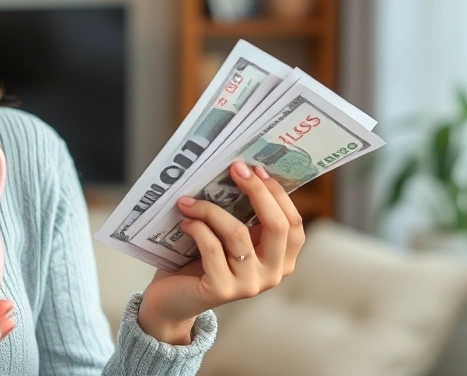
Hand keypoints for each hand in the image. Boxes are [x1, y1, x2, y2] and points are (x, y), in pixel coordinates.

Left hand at [137, 161, 304, 343]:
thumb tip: (243, 172)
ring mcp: (249, 285)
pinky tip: (184, 222)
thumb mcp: (230, 238)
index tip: (254, 168)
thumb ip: (244, 217)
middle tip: (234, 169)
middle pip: (277, 226)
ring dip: (211, 210)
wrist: (173, 299)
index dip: (277, 193)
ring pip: (238, 234)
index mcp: (282, 259)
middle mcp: (272, 275)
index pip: (293, 223)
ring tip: (188, 202)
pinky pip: (213, 248)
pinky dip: (197, 228)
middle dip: (256, 191)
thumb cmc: (202, 261)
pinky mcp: (223, 290)